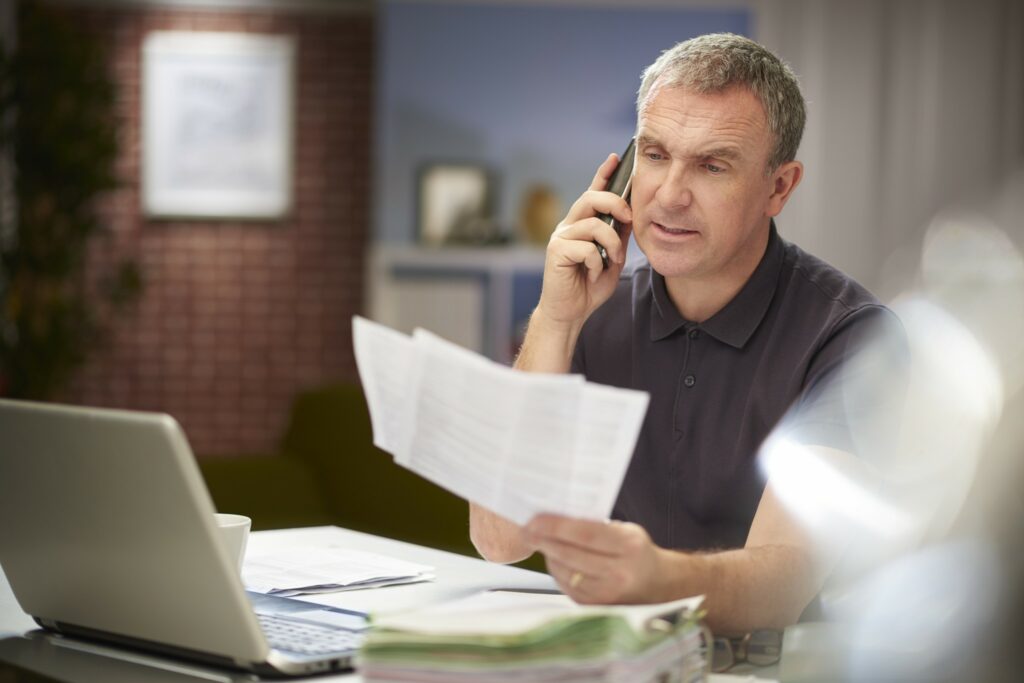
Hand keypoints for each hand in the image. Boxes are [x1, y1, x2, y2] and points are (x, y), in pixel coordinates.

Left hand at [525, 514, 666, 603]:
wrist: (654, 585)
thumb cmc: (636, 551)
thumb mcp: (625, 530)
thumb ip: (596, 525)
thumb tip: (557, 514)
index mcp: (628, 547)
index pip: (586, 534)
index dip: (557, 526)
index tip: (536, 519)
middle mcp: (619, 572)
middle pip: (571, 554)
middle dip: (544, 540)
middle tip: (526, 529)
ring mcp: (606, 593)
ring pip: (564, 571)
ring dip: (547, 554)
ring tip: (537, 540)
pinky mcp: (594, 606)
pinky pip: (565, 585)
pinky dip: (556, 569)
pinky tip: (552, 557)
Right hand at [537, 154, 632, 327]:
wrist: (570, 314)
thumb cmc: (588, 287)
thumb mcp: (612, 259)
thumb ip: (619, 237)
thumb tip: (632, 214)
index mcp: (582, 225)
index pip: (593, 193)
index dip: (603, 174)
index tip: (616, 158)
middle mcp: (569, 226)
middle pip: (591, 198)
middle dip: (615, 203)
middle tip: (630, 218)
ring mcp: (560, 237)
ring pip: (594, 224)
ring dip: (611, 244)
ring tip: (612, 261)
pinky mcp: (555, 251)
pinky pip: (586, 248)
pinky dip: (595, 263)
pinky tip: (590, 274)